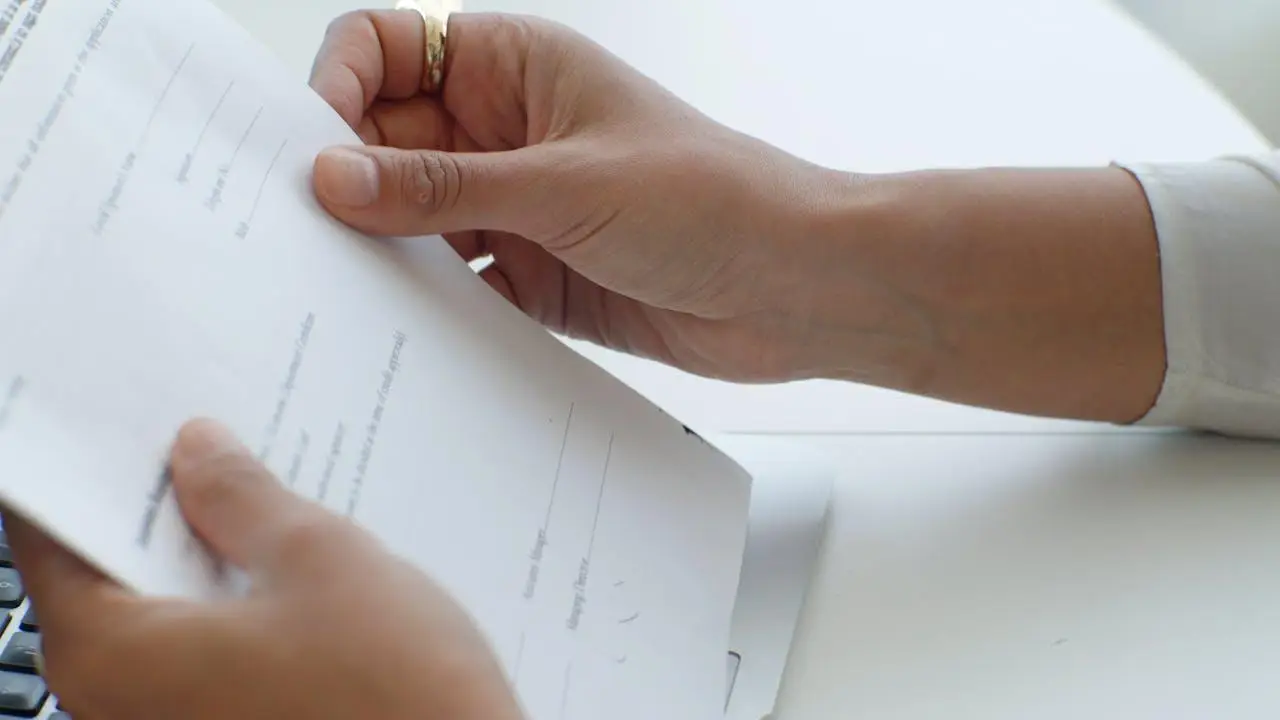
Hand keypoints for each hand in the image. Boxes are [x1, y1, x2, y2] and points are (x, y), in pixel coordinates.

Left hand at [6, 419, 521, 719]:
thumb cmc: (392, 696)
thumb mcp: (317, 558)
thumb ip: (242, 498)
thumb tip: (200, 454)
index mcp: (114, 654)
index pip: (54, 538)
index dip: (93, 469)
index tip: (129, 426)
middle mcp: (121, 707)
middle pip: (110, 578)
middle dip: (162, 510)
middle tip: (212, 445)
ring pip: (165, 618)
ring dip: (207, 558)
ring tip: (265, 502)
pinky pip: (204, 657)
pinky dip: (233, 608)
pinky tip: (290, 572)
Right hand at [308, 10, 847, 381]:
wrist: (794, 288)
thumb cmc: (712, 198)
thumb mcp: (564, 184)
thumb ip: (444, 186)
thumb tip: (333, 177)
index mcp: (513, 67)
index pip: (387, 49)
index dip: (337, 90)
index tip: (312, 153)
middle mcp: (504, 132)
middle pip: (386, 140)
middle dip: (346, 182)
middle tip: (306, 236)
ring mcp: (515, 206)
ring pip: (413, 219)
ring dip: (382, 251)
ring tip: (346, 292)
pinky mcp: (530, 276)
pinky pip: (452, 285)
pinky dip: (426, 306)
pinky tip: (406, 333)